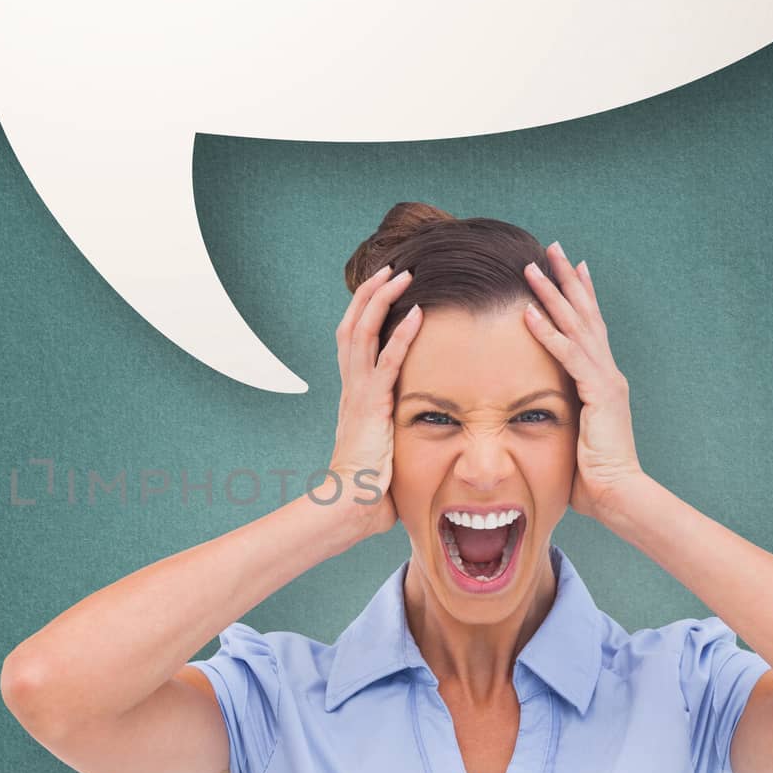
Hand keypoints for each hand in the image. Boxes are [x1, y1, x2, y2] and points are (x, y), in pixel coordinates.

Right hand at [326, 264, 422, 536]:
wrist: (349, 505)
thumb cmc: (370, 488)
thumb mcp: (386, 449)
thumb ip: (398, 432)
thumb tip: (423, 436)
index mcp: (354, 395)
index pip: (354, 341)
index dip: (366, 311)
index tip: (384, 289)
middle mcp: (351, 387)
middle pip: (352, 324)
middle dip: (370, 293)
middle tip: (392, 267)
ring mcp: (358, 394)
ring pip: (362, 332)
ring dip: (382, 300)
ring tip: (402, 275)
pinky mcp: (371, 406)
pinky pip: (387, 362)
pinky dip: (402, 335)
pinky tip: (418, 313)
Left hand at [522, 243, 644, 521]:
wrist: (618, 495)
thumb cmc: (592, 476)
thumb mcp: (572, 435)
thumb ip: (561, 415)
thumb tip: (538, 413)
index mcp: (602, 380)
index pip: (590, 328)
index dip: (580, 295)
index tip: (569, 266)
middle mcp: (608, 373)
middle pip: (585, 314)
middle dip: (567, 279)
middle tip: (552, 247)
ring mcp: (605, 381)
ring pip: (576, 327)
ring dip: (552, 295)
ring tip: (531, 267)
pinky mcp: (598, 394)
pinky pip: (569, 356)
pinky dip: (549, 333)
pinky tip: (531, 313)